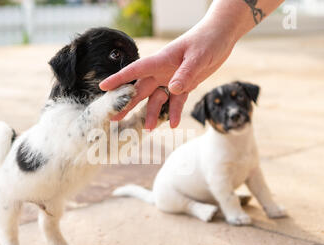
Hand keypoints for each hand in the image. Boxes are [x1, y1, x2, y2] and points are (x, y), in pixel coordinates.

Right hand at [99, 19, 235, 128]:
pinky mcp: (183, 85)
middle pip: (140, 89)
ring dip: (152, 113)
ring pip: (156, 99)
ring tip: (149, 129)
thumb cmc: (207, 40)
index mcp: (160, 60)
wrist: (221, 37)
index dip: (118, 79)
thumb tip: (172, 90)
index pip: (135, 70)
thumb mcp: (198, 57)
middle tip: (115, 118)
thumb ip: (185, 74)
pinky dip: (174, 112)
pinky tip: (173, 125)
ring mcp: (171, 79)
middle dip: (127, 103)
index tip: (103, 88)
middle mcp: (162, 71)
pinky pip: (176, 102)